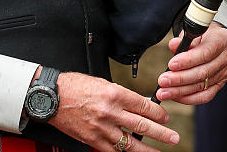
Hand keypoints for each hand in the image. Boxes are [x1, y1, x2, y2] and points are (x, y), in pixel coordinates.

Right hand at [49, 71, 178, 151]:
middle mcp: (111, 111)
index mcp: (114, 93)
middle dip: (161, 133)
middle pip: (142, 125)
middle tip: (173, 137)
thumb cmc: (75, 85)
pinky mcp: (94, 140)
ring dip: (148, 149)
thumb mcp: (101, 82)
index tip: (165, 117)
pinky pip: (114, 150)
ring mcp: (103, 128)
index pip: (143, 105)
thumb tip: (137, 104)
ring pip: (131, 143)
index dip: (157, 113)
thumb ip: (120, 94)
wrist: (53, 97)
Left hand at [154, 23, 226, 104]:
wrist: (219, 40)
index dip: (187, 61)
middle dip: (180, 78)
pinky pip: (206, 95)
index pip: (205, 53)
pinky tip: (176, 97)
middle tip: (163, 81)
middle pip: (203, 73)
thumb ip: (184, 39)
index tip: (171, 65)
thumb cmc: (204, 34)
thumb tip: (173, 45)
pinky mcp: (221, 84)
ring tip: (164, 92)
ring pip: (202, 86)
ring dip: (180, 91)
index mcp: (222, 40)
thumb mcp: (195, 31)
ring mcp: (225, 73)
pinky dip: (189, 98)